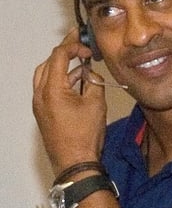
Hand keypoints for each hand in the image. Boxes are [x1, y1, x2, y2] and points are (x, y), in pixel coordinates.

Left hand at [33, 29, 106, 175]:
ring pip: (46, 75)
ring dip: (62, 66)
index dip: (73, 46)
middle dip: (64, 52)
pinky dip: (61, 80)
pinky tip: (77, 82)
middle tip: (80, 45)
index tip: (87, 45)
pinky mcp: (43, 112)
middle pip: (48, 63)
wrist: (75, 162)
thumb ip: (93, 82)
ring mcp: (39, 104)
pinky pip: (48, 88)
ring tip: (81, 64)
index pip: (58, 56)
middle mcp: (40, 94)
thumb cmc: (85, 135)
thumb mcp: (96, 104)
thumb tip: (90, 73)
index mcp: (52, 89)